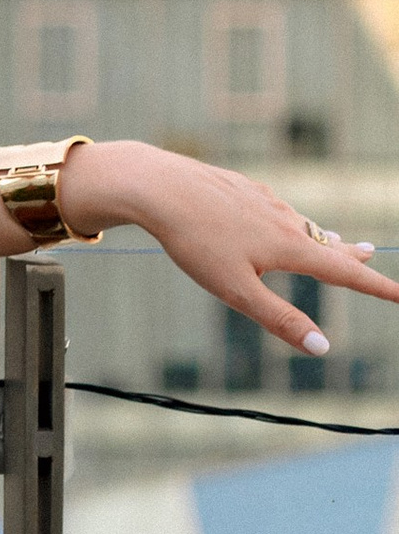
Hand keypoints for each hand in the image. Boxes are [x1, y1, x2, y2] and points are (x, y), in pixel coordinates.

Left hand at [71, 139, 392, 358]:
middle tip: (370, 254)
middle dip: (349, 253)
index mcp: (289, 246)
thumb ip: (280, 319)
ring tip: (332, 240)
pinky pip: (272, 206)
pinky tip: (275, 215)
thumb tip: (323, 348)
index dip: (376, 286)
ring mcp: (260, 199)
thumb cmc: (194, 240)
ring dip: (318, 234)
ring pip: (299, 221)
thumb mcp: (237, 291)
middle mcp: (282, 218)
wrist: (156, 185)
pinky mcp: (238, 186)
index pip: (343, 272)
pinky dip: (286, 217)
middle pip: (325, 241)